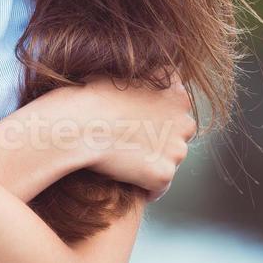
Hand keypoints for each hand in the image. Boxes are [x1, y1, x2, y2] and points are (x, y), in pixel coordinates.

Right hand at [64, 71, 197, 202]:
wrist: (78, 124)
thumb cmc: (89, 96)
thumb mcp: (120, 75)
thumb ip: (140, 81)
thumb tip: (134, 87)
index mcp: (176, 92)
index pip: (175, 106)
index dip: (154, 112)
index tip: (135, 118)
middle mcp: (184, 120)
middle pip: (177, 133)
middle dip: (159, 137)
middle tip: (130, 141)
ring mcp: (176, 150)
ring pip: (170, 160)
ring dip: (153, 161)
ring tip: (126, 161)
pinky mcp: (163, 175)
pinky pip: (158, 186)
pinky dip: (146, 187)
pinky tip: (128, 183)